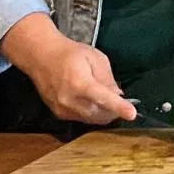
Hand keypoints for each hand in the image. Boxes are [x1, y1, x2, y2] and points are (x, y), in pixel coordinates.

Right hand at [0, 13, 134, 124]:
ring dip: (104, 112)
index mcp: (79, 83)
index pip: (103, 98)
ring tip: (105, 97)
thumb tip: (118, 95)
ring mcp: (62, 109)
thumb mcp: (95, 58)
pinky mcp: (59, 114)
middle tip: (120, 99)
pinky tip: (92, 100)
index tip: (132, 114)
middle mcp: (69, 100)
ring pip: (91, 119)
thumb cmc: (70, 54)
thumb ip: (108, 78)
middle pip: (99, 114)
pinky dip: (92, 112)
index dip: (119, 107)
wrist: (41, 57)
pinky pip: (82, 118)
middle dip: (114, 110)